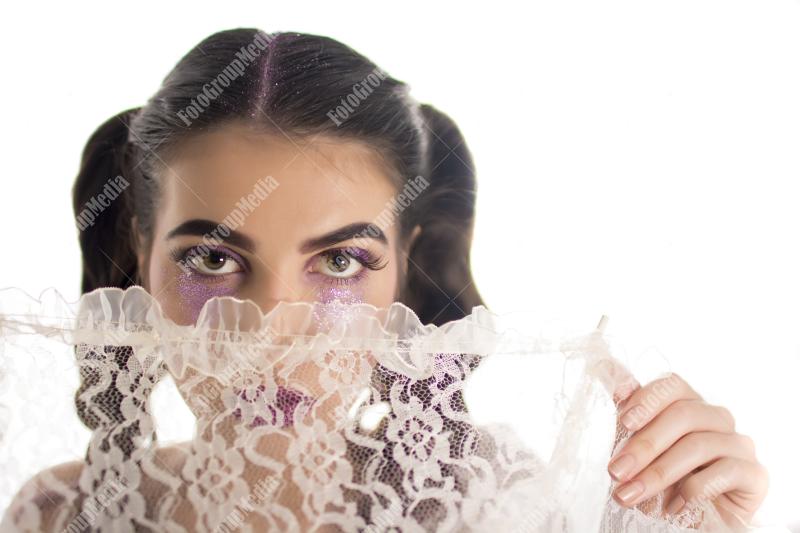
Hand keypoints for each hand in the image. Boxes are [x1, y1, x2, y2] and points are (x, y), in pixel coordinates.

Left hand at [607, 372, 767, 526]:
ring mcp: (739, 444)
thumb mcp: (636, 449)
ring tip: (630, 494)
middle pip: (683, 414)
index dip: (647, 398)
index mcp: (689, 405)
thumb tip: (603, 368)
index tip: (623, 421)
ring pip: (698, 445)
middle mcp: (717, 418)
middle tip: (616, 471)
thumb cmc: (663, 483)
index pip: (672, 385)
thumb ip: (627, 412)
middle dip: (644, 445)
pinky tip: (672, 507)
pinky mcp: (754, 474)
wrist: (692, 526)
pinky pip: (725, 471)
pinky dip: (693, 490)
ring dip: (658, 472)